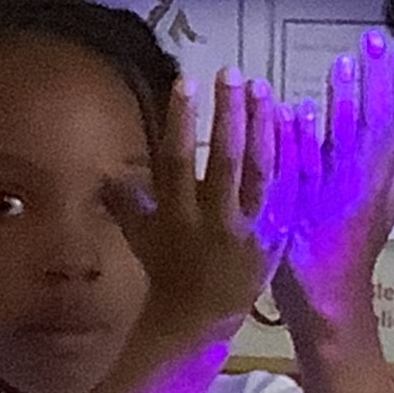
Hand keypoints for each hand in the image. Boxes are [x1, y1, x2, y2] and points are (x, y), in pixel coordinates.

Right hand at [113, 71, 286, 347]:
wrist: (198, 320)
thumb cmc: (164, 271)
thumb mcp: (138, 236)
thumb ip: (124, 201)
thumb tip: (102, 170)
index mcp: (176, 216)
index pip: (177, 161)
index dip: (181, 121)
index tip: (185, 80)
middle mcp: (214, 221)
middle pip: (225, 161)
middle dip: (228, 114)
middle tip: (231, 72)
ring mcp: (250, 230)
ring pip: (261, 172)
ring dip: (262, 127)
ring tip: (262, 88)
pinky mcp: (275, 236)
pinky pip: (285, 192)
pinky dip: (289, 158)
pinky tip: (292, 125)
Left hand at [271, 31, 393, 328]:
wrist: (327, 307)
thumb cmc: (348, 257)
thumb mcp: (379, 212)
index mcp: (379, 183)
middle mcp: (363, 187)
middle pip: (377, 126)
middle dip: (377, 82)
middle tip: (373, 42)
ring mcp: (334, 199)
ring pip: (342, 144)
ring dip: (344, 104)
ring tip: (342, 65)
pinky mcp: (303, 211)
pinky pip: (301, 170)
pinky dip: (299, 141)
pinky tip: (294, 111)